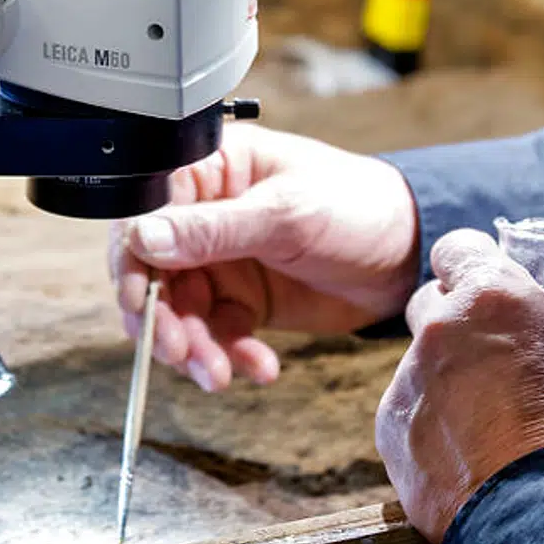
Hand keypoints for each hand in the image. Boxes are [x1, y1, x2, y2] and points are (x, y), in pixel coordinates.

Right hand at [110, 124, 419, 390]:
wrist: (409, 254)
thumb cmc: (357, 206)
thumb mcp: (286, 215)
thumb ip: (214, 229)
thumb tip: (144, 236)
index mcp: (210, 171)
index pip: (146, 211)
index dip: (134, 259)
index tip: (140, 301)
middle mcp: (207, 214)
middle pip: (155, 269)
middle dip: (162, 316)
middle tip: (177, 351)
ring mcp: (223, 260)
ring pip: (182, 310)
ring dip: (193, 346)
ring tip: (217, 372)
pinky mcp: (243, 300)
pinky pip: (217, 334)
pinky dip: (229, 355)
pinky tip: (259, 367)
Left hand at [375, 228, 543, 543]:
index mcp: (493, 297)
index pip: (457, 248)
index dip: (472, 264)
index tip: (490, 289)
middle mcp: (439, 328)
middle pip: (431, 303)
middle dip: (456, 320)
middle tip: (496, 358)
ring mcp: (408, 379)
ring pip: (419, 362)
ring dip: (446, 377)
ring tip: (491, 423)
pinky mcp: (390, 429)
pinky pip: (406, 410)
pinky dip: (430, 423)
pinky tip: (469, 454)